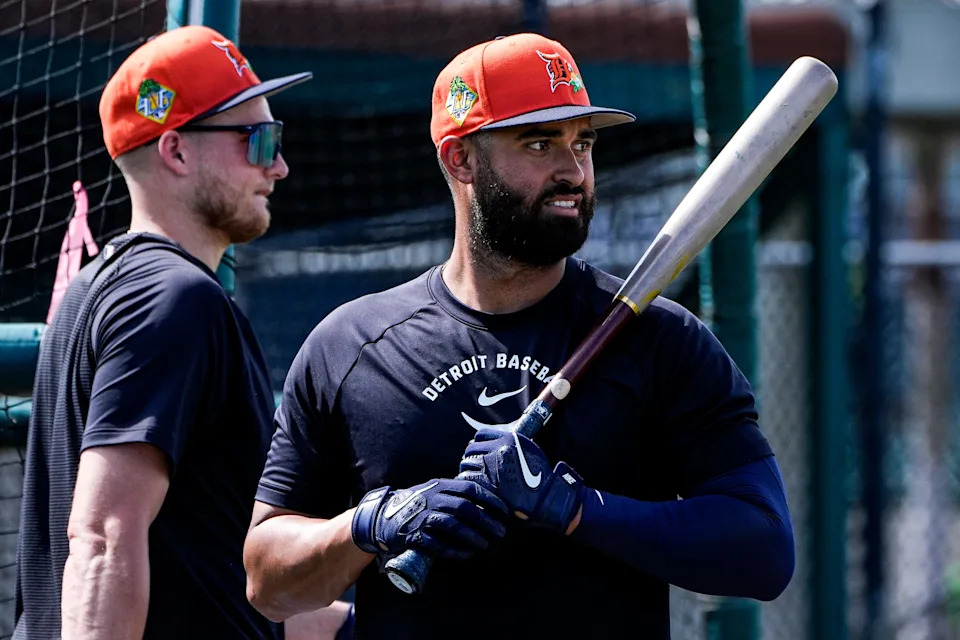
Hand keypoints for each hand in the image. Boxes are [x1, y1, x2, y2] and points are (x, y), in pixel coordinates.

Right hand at [351, 478, 507, 559]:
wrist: (383, 517)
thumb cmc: (418, 505)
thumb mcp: (435, 492)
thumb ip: (456, 494)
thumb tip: (488, 504)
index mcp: (440, 485)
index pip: (470, 488)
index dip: (490, 500)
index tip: (505, 512)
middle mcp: (432, 498)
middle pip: (464, 507)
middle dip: (486, 521)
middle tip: (501, 533)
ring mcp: (422, 516)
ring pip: (451, 525)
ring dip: (472, 536)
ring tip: (485, 545)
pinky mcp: (414, 535)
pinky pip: (436, 543)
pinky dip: (453, 550)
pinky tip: (466, 555)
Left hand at [458, 428, 584, 534]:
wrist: (543, 500)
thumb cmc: (538, 478)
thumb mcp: (528, 451)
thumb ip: (511, 444)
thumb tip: (492, 442)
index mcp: (510, 439)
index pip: (481, 435)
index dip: (478, 443)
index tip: (479, 451)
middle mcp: (499, 449)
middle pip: (472, 448)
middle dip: (472, 456)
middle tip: (473, 465)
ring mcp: (492, 465)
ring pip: (467, 462)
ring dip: (468, 469)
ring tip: (473, 476)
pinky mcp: (486, 482)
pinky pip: (466, 476)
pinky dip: (467, 480)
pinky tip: (471, 485)